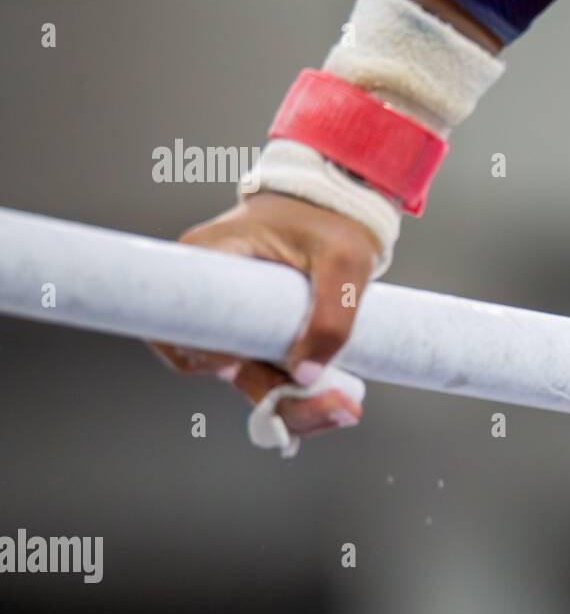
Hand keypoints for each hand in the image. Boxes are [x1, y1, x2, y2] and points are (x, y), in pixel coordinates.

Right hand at [150, 192, 380, 437]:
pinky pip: (269, 376)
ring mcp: (235, 322)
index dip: (204, 359)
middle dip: (274, 401)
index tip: (247, 368)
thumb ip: (332, 315)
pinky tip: (338, 403)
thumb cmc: (333, 221)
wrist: (341, 206)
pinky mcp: (260, 335)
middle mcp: (211, 299)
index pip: (178, 327)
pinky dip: (298, 396)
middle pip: (219, 368)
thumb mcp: (345, 261)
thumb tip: (303, 377)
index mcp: (208, 263)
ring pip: (249, 381)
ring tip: (346, 407)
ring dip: (293, 406)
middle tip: (336, 407)